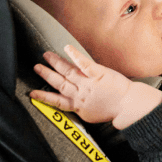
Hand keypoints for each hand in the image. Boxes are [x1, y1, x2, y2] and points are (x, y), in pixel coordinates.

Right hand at [30, 45, 161, 128]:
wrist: (129, 106)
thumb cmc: (114, 110)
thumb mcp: (92, 113)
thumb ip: (81, 106)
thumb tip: (73, 102)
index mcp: (78, 106)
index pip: (57, 101)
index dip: (43, 97)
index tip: (32, 93)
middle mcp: (80, 94)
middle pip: (59, 83)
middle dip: (46, 75)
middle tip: (35, 67)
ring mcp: (89, 83)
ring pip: (68, 72)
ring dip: (56, 64)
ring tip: (46, 56)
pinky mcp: (99, 74)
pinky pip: (85, 64)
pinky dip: (75, 56)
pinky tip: (67, 49)